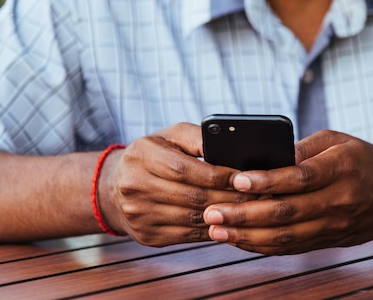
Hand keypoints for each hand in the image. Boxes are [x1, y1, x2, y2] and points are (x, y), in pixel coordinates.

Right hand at [97, 123, 256, 246]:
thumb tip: (230, 146)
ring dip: (226, 216)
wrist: (114, 189)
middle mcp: (135, 186)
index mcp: (141, 156)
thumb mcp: (170, 136)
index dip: (218, 175)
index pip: (185, 169)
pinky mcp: (147, 236)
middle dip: (229, 196)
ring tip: (250, 209)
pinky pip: (188, 235)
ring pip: (193, 218)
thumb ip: (198, 137)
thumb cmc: (154, 156)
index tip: (245, 176)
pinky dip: (213, 230)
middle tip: (258, 194)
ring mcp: (139, 214)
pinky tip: (231, 223)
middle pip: (192, 196)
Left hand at [203, 130, 372, 254]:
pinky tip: (240, 240)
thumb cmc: (370, 162)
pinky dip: (263, 246)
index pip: (299, 177)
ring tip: (216, 230)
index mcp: (342, 169)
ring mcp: (334, 226)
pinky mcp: (330, 240)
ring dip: (247, 236)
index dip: (266, 180)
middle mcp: (339, 202)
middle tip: (211, 212)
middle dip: (244, 215)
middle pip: (286, 213)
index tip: (236, 179)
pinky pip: (292, 247)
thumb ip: (305, 148)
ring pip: (286, 237)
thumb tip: (267, 157)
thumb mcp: (341, 140)